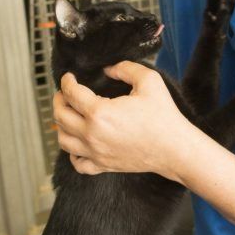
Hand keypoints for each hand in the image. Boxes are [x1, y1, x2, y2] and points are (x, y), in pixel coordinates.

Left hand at [53, 62, 191, 178]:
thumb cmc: (163, 117)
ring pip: (63, 140)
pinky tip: (78, 144)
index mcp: (99, 112)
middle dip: (59, 100)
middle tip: (65, 93)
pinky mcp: (103, 165)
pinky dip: (72, 154)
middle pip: (60, 116)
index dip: (66, 81)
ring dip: (61, 125)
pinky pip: (77, 163)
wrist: (175, 148)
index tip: (69, 77)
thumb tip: (109, 70)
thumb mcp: (149, 81)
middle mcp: (92, 134)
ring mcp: (96, 152)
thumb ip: (125, 68)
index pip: (71, 93)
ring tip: (69, 115)